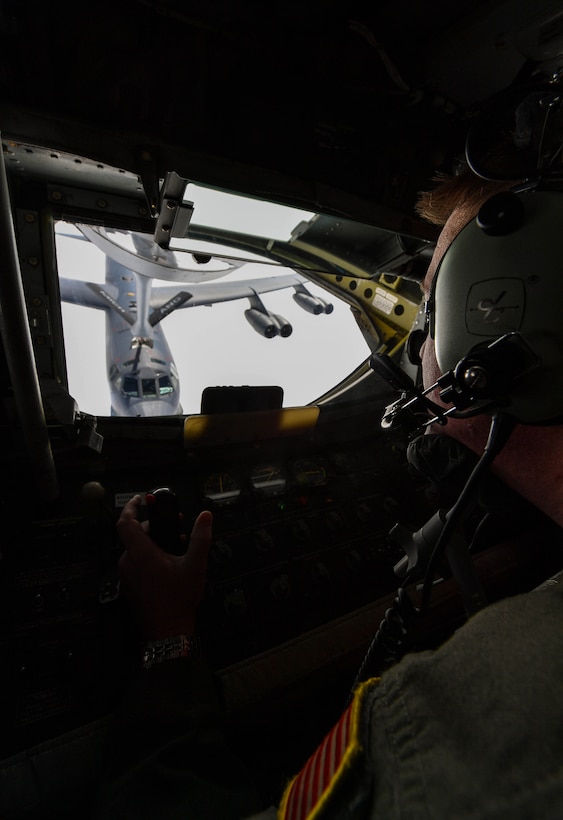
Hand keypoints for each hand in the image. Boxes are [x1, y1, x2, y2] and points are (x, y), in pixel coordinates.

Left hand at [117, 495, 212, 640]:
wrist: (167, 631)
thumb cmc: (179, 598)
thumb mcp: (195, 566)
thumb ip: (201, 538)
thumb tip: (206, 515)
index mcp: (140, 553)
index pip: (125, 522)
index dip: (131, 507)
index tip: (140, 499)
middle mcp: (129, 562)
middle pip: (135, 534)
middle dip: (154, 526)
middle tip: (175, 525)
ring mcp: (127, 575)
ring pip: (136, 549)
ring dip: (154, 542)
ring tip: (177, 545)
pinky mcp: (130, 585)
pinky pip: (137, 562)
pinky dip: (150, 555)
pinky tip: (169, 563)